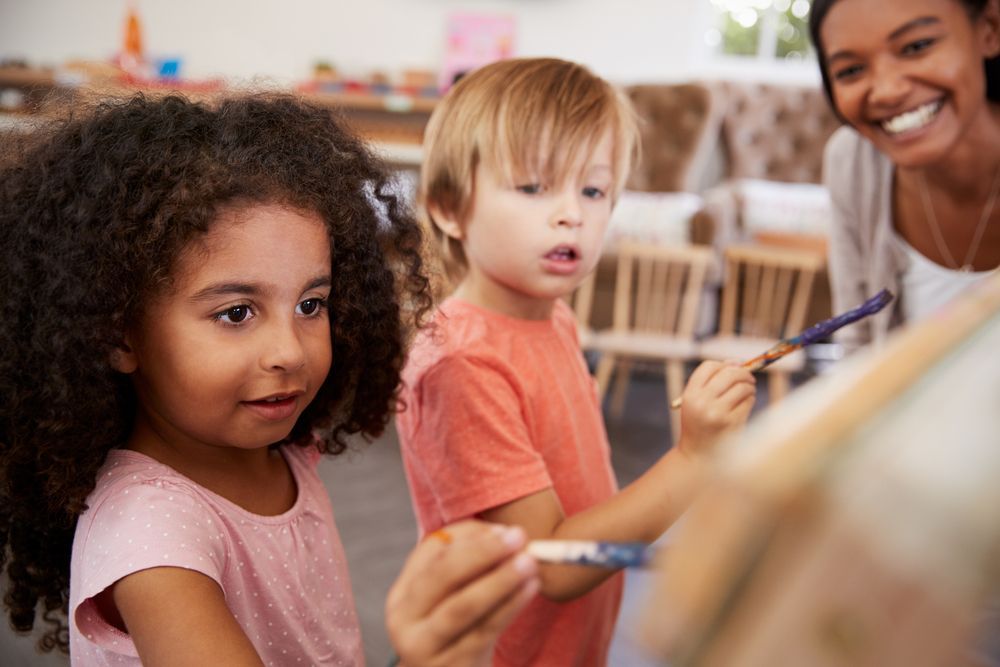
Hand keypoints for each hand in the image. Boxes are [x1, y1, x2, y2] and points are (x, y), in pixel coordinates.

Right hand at [386, 520, 539, 666]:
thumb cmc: (458, 631)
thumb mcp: (453, 598)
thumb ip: (468, 558)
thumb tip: (500, 533)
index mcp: (402, 595)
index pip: (430, 553)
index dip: (469, 538)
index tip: (506, 529)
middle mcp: (405, 620)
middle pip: (441, 576)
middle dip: (481, 553)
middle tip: (517, 537)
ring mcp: (424, 648)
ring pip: (463, 606)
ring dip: (500, 579)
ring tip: (529, 562)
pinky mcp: (451, 666)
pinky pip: (484, 631)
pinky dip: (510, 605)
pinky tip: (530, 588)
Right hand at [678, 360, 755, 453]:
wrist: (699, 456)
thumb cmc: (700, 425)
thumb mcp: (696, 403)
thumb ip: (711, 383)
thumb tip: (736, 362)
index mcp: (690, 394)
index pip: (709, 366)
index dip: (723, 365)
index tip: (732, 369)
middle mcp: (702, 402)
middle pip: (729, 373)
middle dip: (743, 373)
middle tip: (749, 378)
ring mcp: (717, 412)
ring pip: (742, 387)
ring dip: (749, 387)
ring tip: (748, 392)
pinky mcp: (732, 422)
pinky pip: (748, 402)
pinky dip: (750, 400)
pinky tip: (746, 404)